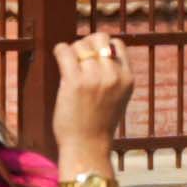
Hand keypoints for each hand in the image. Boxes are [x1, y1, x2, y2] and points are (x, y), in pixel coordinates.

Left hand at [50, 35, 128, 181]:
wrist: (87, 147)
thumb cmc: (99, 124)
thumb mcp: (118, 97)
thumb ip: (113, 75)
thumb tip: (98, 50)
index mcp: (127, 78)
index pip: (117, 44)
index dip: (102, 46)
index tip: (92, 57)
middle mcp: (113, 75)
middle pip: (99, 39)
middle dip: (87, 44)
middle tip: (78, 58)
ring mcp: (94, 78)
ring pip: (80, 45)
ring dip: (72, 52)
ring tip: (69, 66)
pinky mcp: (74, 82)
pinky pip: (64, 51)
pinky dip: (60, 51)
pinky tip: (59, 57)